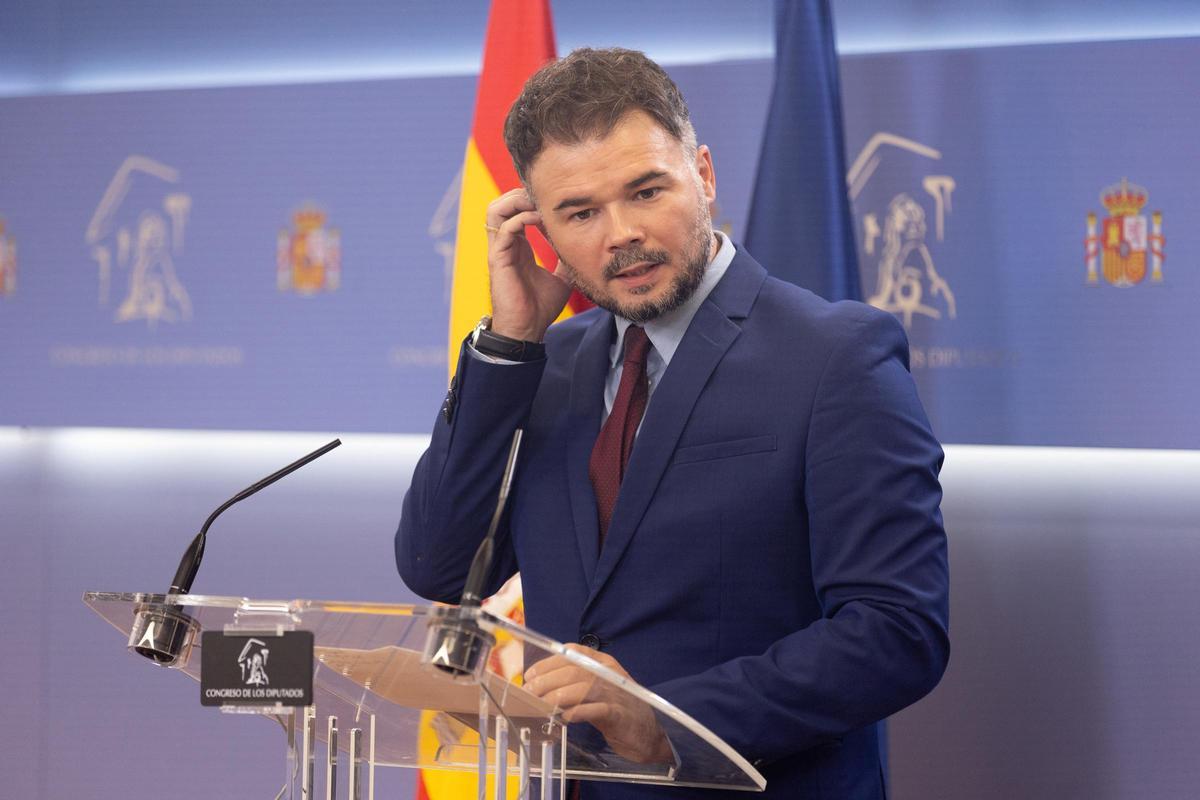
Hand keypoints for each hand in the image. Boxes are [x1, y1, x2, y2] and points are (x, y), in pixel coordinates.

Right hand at [485, 188, 571, 341]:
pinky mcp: (498, 259)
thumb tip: (583, 248)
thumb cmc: (540, 308)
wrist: (528, 330)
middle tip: (545, 197)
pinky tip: (539, 220)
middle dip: (522, 194)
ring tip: (538, 203)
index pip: (517, 211)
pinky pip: (505, 228)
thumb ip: (566, 259)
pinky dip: (522, 218)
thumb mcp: (561, 277)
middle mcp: (506, 245)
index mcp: (517, 247)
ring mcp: (500, 250)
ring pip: (496, 209)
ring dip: (517, 200)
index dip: (534, 202)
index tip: (555, 205)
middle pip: (503, 203)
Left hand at [524, 644, 672, 763]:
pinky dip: (577, 712)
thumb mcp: (598, 690)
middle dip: (545, 681)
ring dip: (556, 697)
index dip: (548, 662)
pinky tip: (565, 718)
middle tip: (529, 694)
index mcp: (603, 663)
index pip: (572, 653)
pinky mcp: (619, 714)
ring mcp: (615, 693)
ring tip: (541, 706)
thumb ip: (576, 683)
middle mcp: (609, 674)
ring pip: (581, 688)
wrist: (649, 733)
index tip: (530, 675)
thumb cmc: (618, 709)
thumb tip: (540, 686)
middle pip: (573, 670)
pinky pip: (595, 710)